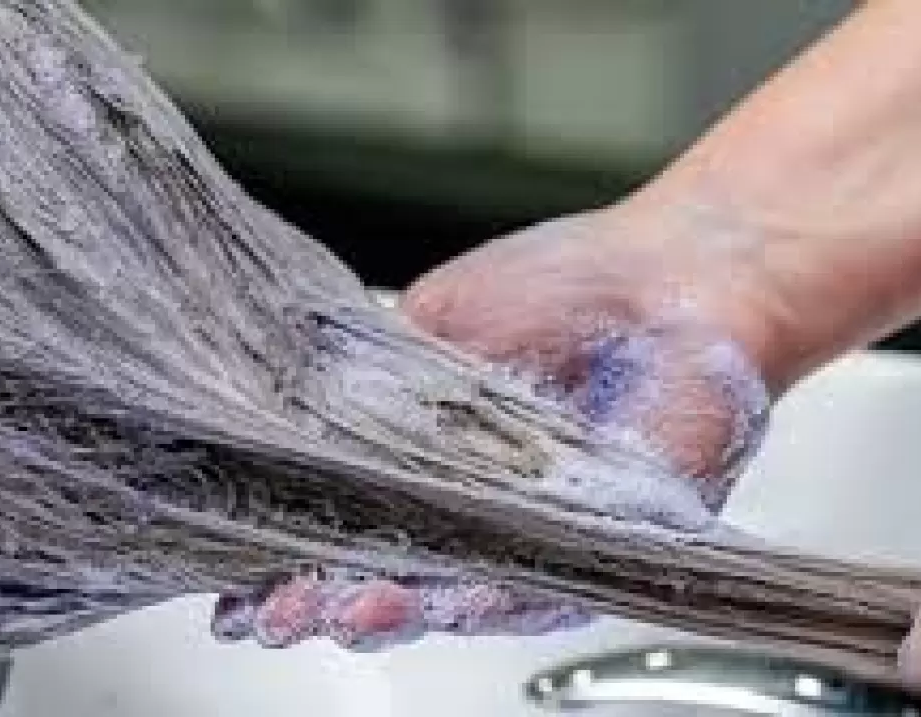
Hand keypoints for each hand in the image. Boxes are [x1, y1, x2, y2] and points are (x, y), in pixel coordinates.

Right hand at [212, 204, 776, 650]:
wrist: (678, 272)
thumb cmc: (564, 286)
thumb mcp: (439, 322)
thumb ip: (375, 383)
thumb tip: (294, 425)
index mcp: (429, 464)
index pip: (349, 529)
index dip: (292, 563)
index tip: (241, 587)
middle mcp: (479, 515)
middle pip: (393, 580)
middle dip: (331, 602)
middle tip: (281, 613)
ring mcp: (539, 538)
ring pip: (460, 599)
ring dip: (401, 610)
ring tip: (349, 609)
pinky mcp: (609, 548)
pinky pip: (550, 585)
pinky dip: (501, 595)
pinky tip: (453, 599)